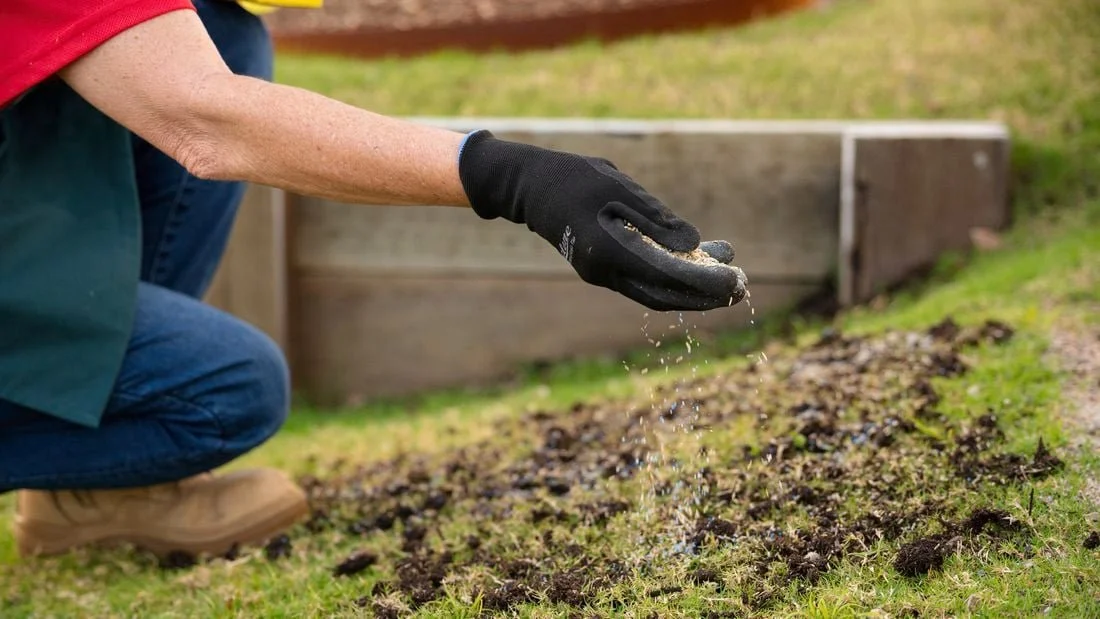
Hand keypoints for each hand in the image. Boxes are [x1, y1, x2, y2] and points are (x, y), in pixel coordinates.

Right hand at [457, 130, 747, 311]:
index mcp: (607, 250)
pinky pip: (646, 279)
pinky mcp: (607, 267)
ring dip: (695, 286)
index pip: (665, 275)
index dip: (705, 282)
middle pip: (664, 294)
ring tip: (732, 271)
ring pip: (657, 290)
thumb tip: (693, 243)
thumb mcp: (617, 186)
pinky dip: (676, 274)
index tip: (737, 280)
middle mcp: (605, 271)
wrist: (532, 187)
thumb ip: (654, 216)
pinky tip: (703, 257)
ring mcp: (604, 273)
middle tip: (743, 286)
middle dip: (706, 294)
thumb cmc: (573, 178)